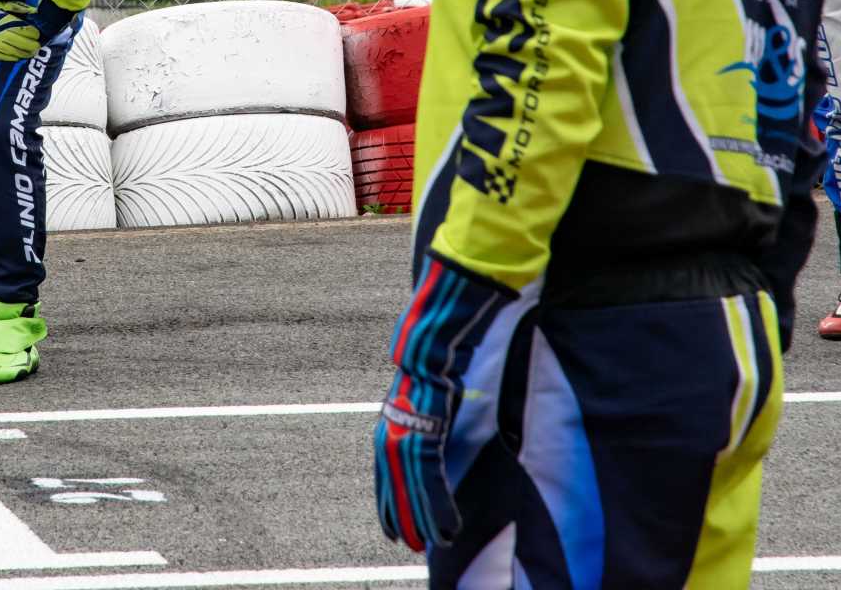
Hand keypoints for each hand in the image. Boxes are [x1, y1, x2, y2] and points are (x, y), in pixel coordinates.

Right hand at [0, 5, 43, 64]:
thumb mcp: (3, 8)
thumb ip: (16, 11)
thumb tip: (31, 12)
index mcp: (7, 22)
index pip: (26, 30)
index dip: (33, 33)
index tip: (37, 34)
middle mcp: (4, 34)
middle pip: (23, 43)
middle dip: (32, 45)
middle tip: (38, 46)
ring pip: (16, 51)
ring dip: (25, 53)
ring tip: (31, 53)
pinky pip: (6, 56)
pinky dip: (14, 57)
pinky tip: (19, 57)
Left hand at [373, 250, 497, 551]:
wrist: (451, 299)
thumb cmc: (447, 321)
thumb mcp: (438, 358)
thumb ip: (435, 381)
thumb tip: (440, 389)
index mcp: (403, 396)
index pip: (390, 452)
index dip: (389, 486)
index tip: (391, 516)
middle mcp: (401, 405)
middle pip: (394, 468)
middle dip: (399, 505)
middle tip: (403, 540)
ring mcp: (412, 408)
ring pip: (410, 475)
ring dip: (420, 511)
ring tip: (428, 541)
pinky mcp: (429, 409)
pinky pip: (428, 464)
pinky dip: (436, 495)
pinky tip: (444, 520)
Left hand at [374, 373, 459, 550]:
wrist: (424, 362)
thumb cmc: (422, 383)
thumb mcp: (410, 413)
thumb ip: (412, 434)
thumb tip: (420, 444)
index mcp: (384, 440)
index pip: (383, 485)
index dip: (388, 510)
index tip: (391, 531)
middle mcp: (390, 448)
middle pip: (396, 496)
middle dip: (405, 523)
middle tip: (414, 546)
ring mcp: (406, 449)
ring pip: (415, 498)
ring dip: (427, 525)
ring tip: (434, 545)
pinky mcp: (424, 448)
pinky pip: (434, 489)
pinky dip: (442, 511)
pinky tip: (449, 528)